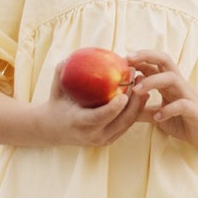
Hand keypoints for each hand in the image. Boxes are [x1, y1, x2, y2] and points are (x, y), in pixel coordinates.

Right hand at [34, 57, 149, 146]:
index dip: (113, 108)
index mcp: (78, 123)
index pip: (99, 117)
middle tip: (138, 78)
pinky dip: (136, 110)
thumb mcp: (56, 90)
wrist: (54, 130)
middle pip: (120, 121)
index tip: (124, 95)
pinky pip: (127, 125)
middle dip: (134, 101)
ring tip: (143, 82)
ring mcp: (102, 140)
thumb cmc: (57, 105)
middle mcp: (92, 135)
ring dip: (138, 104)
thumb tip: (70, 57)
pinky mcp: (110, 139)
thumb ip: (61, 73)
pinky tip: (141, 94)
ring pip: (127, 123)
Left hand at [128, 50, 197, 151]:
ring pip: (172, 78)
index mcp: (169, 84)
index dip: (138, 59)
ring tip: (136, 91)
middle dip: (146, 56)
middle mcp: (178, 84)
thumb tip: (121, 108)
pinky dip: (168, 109)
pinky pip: (182, 105)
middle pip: (165, 60)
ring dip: (152, 82)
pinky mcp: (195, 110)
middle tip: (128, 61)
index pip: (154, 63)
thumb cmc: (185, 120)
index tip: (119, 60)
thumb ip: (142, 110)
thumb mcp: (159, 115)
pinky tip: (157, 117)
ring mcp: (187, 95)